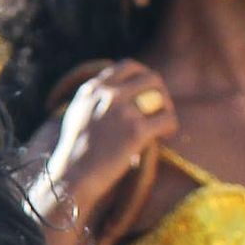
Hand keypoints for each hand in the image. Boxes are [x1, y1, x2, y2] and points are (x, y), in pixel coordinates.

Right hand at [46, 59, 179, 219]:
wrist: (73, 177)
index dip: (143, 76)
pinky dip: (171, 127)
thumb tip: (113, 95)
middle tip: (161, 107)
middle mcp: (108, 94)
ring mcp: (123, 111)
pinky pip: (167, 120)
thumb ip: (93, 99)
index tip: (147, 90)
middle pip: (150, 78)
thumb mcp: (76, 115)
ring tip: (164, 124)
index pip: (127, 67)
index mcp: (93, 89)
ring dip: (167, 108)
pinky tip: (166, 135)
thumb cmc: (75, 153)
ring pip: (161, 96)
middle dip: (160, 91)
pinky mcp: (136, 130)